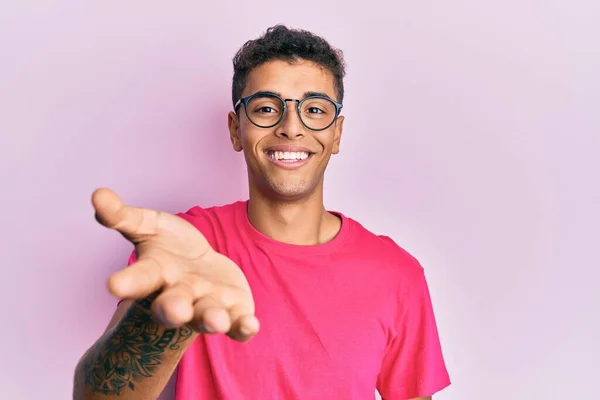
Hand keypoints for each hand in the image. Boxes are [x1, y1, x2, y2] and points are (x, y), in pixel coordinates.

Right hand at [91, 188, 258, 341]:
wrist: (199, 268)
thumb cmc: (168, 248)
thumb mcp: (146, 226)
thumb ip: (123, 216)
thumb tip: (98, 194)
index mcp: (155, 275)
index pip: (138, 279)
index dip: (127, 281)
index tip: (113, 285)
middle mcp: (179, 295)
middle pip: (173, 305)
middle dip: (173, 308)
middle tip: (174, 311)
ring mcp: (206, 304)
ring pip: (207, 316)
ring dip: (211, 319)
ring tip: (215, 321)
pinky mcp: (233, 309)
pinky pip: (237, 324)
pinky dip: (242, 327)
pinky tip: (250, 325)